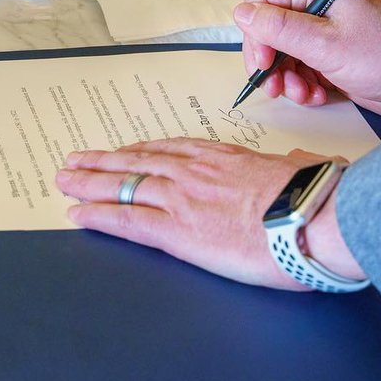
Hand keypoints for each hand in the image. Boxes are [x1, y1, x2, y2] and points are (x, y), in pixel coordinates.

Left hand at [55, 138, 363, 289]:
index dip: (142, 151)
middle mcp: (197, 172)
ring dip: (90, 183)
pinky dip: (98, 216)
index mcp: (226, 158)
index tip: (124, 151)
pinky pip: (127, 221)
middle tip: (76, 160)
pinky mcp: (178, 230)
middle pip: (139, 162)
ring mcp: (183, 199)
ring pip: (125, 185)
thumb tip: (299, 169)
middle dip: (105, 161)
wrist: (313, 216)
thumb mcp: (300, 173)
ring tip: (65, 180)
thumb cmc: (315, 199)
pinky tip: (77, 214)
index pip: (172, 150)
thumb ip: (289, 171)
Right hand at [234, 0, 380, 119]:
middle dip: (269, 62)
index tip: (263, 61)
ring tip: (303, 94)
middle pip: (268, 31)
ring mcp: (325, 33)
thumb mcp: (328, 45)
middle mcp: (318, 7)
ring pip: (282, 55)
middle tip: (275, 87)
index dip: (255, 33)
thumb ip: (281, 29)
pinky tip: (317, 96)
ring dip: (286, 79)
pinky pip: (301, 70)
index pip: (262, 1)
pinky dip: (303, 86)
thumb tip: (241, 13)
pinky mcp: (333, 57)